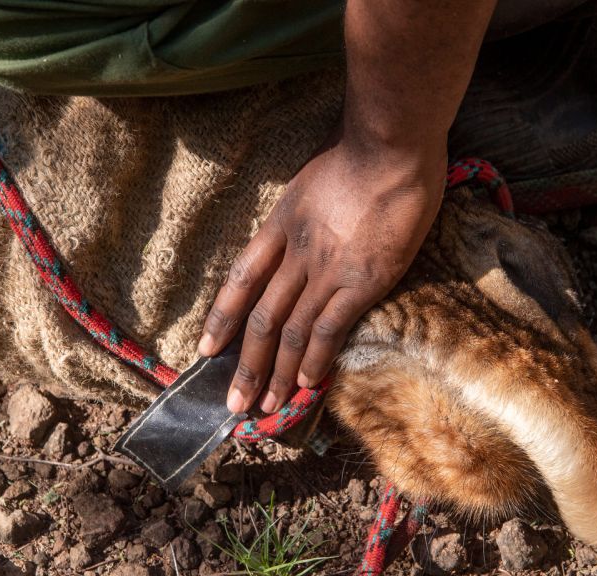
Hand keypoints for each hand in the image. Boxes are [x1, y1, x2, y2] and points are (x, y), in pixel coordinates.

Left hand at [197, 132, 445, 413]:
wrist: (389, 146)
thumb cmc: (358, 149)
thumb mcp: (312, 176)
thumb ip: (305, 208)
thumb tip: (307, 220)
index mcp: (279, 225)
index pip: (240, 279)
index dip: (221, 317)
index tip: (206, 349)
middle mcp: (295, 255)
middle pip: (261, 318)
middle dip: (245, 366)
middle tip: (234, 403)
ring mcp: (326, 271)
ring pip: (289, 332)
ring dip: (276, 375)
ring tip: (265, 408)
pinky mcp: (360, 283)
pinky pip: (329, 330)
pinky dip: (314, 361)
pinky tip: (307, 385)